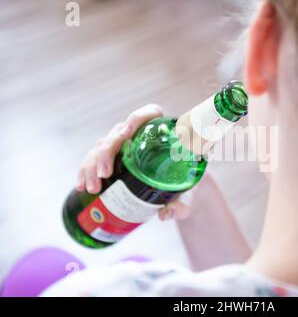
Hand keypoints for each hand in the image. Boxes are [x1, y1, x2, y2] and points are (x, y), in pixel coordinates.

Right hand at [75, 103, 191, 220]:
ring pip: (101, 147)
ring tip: (93, 189)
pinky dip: (85, 172)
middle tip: (104, 174)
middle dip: (106, 152)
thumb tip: (165, 214)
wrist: (175, 190)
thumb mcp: (186, 195)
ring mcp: (122, 145)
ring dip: (92, 166)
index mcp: (160, 134)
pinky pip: (93, 160)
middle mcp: (138, 135)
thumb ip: (181, 205)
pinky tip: (81, 187)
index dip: (138, 118)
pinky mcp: (110, 158)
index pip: (149, 114)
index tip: (127, 134)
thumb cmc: (181, 185)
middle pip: (118, 133)